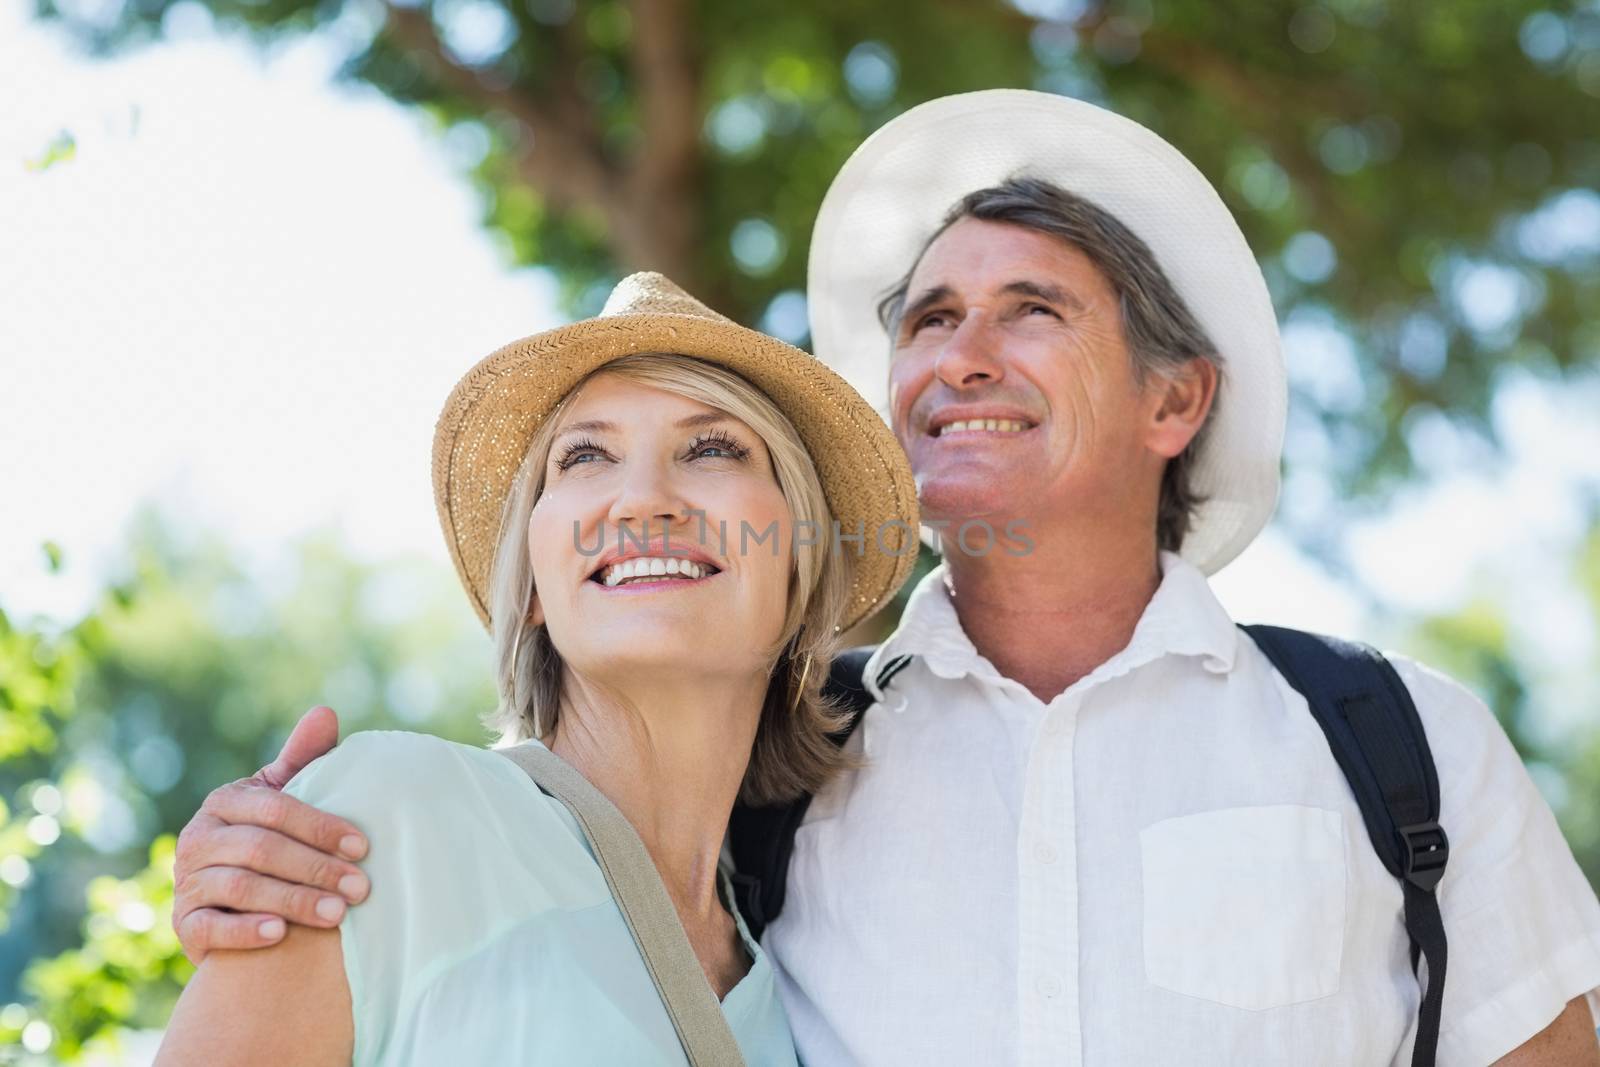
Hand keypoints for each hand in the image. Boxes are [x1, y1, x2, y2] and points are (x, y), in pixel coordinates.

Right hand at [172, 706, 369, 964]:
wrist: (230, 902)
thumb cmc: (270, 839)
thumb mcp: (282, 798)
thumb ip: (303, 760)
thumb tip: (325, 712)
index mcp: (225, 802)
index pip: (275, 809)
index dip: (320, 826)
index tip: (363, 846)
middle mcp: (198, 837)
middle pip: (261, 849)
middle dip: (315, 868)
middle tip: (360, 888)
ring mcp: (187, 881)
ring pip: (241, 888)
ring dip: (292, 901)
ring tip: (337, 914)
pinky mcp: (183, 924)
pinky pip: (210, 927)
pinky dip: (245, 931)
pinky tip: (279, 935)